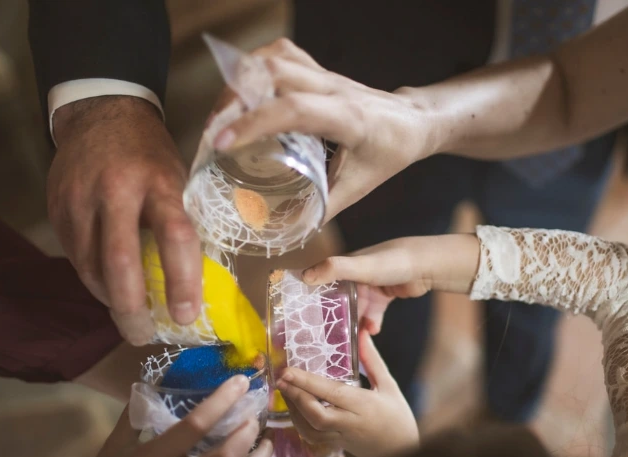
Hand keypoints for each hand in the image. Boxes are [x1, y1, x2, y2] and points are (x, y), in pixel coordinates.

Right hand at [48, 96, 201, 344]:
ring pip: (90, 267)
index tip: (186, 315)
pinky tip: (109, 290)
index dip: (182, 281)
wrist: (101, 112)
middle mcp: (115, 191)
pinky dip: (94, 280)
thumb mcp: (177, 178)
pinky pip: (75, 257)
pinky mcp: (57, 208)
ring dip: (110, 301)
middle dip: (132, 309)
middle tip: (144, 336)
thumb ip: (181, 221)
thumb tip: (194, 280)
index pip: (175, 236)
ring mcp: (80, 200)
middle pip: (119, 262)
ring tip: (129, 320)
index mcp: (158, 182)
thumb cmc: (151, 153)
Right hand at [209, 38, 434, 221]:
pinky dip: (252, 68)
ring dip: (240, 80)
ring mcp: (324, 74)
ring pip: (272, 58)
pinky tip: (242, 91)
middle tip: (214, 132)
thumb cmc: (389, 152)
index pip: (295, 109)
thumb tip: (286, 230)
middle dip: (234, 98)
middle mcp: (332, 88)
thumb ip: (323, 208)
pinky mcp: (316, 69)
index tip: (222, 141)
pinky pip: (278, 55)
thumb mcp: (359, 187)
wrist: (413, 120)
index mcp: (348, 118)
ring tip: (222, 114)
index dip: (254, 122)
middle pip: (274, 73)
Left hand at [276, 330, 418, 456]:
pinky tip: (295, 407)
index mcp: (365, 406)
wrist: (402, 452)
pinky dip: (299, 422)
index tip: (288, 370)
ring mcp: (342, 437)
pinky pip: (312, 437)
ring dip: (294, 410)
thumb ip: (372, 360)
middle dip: (296, 397)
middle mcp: (351, 423)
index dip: (308, 383)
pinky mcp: (336, 446)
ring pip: (310, 429)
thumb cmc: (397, 415)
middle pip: (316, 415)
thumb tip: (362, 333)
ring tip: (284, 389)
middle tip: (281, 379)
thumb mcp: (389, 385)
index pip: (333, 393)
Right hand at [302, 234, 478, 332]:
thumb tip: (304, 276)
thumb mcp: (359, 266)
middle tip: (323, 339)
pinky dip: (370, 323)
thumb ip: (333, 269)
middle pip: (336, 301)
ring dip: (352, 324)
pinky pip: (372, 314)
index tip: (300, 320)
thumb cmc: (391, 261)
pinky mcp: (383, 296)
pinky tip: (372, 332)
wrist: (426, 265)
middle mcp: (353, 276)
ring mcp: (369, 287)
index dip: (309, 300)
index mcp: (343, 267)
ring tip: (347, 342)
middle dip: (331, 319)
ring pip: (354, 310)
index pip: (320, 284)